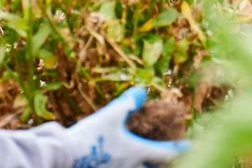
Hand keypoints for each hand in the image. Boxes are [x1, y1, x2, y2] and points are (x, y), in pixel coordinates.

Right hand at [63, 87, 187, 167]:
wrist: (62, 157)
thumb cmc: (90, 136)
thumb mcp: (110, 115)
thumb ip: (128, 103)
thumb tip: (142, 91)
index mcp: (137, 152)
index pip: (167, 154)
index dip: (179, 149)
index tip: (189, 144)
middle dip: (161, 163)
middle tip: (165, 155)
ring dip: (144, 166)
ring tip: (145, 159)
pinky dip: (126, 166)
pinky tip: (120, 162)